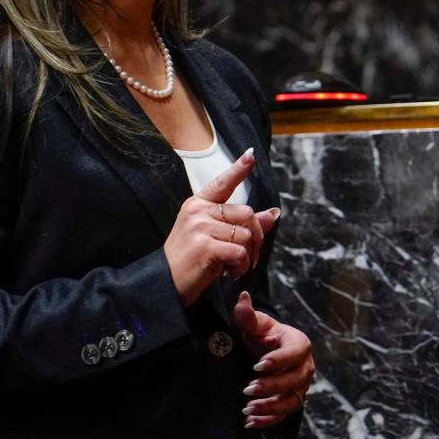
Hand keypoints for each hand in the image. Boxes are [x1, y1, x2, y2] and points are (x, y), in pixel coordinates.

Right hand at [163, 149, 279, 304]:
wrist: (166, 284)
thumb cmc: (191, 260)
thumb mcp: (215, 237)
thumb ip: (242, 224)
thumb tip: (273, 213)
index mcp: (198, 204)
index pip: (222, 183)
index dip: (238, 169)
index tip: (251, 155)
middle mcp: (198, 210)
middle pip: (246, 213)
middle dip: (256, 237)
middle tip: (249, 256)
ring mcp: (200, 227)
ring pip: (245, 234)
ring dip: (248, 255)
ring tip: (235, 267)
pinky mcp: (204, 246)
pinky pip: (239, 251)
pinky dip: (241, 265)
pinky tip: (231, 273)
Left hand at [234, 291, 314, 429]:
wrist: (265, 352)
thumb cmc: (262, 336)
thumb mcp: (255, 325)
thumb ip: (248, 314)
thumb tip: (242, 297)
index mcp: (299, 343)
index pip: (294, 353)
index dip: (278, 360)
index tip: (257, 365)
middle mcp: (305, 366)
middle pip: (294, 380)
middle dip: (272, 387)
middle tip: (248, 388)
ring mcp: (300, 386)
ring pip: (291, 401)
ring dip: (270, 407)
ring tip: (247, 408)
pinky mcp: (292, 402)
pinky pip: (284, 416)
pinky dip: (268, 421)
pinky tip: (249, 422)